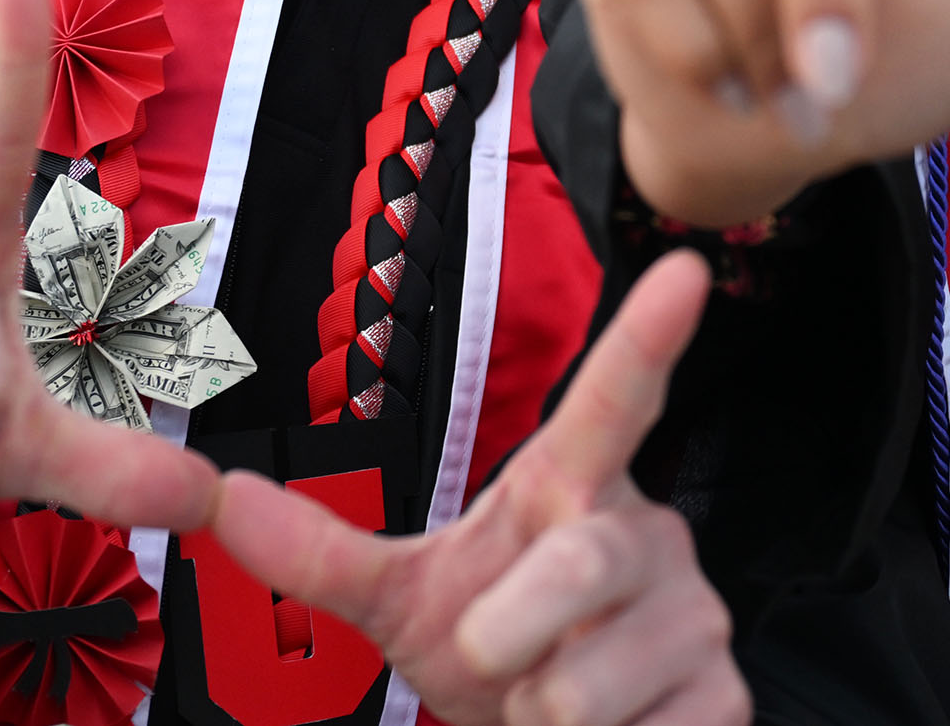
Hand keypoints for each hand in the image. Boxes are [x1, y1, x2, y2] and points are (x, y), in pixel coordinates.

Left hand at [203, 251, 742, 725]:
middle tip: (493, 659)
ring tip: (547, 701)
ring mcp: (696, 612)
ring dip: (537, 714)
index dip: (648, 335)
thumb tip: (224, 497)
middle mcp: (647, 532)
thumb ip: (315, 550)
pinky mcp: (725, 695)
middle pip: (574, 569)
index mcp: (572, 484)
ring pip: (584, 684)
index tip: (683, 269)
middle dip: (505, 637)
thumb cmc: (487, 648)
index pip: (614, 399)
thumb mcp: (399, 597)